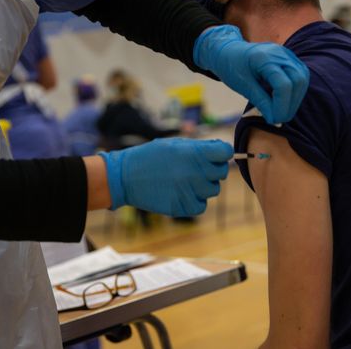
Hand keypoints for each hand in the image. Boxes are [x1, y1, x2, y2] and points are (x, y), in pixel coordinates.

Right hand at [98, 138, 232, 216]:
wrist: (125, 176)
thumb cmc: (151, 157)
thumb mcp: (175, 144)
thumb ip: (200, 147)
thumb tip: (223, 149)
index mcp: (193, 152)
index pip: (226, 152)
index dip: (222, 154)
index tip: (215, 156)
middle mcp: (194, 171)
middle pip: (221, 172)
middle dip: (212, 170)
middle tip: (195, 169)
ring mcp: (188, 190)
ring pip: (213, 190)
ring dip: (203, 186)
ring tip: (184, 181)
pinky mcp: (181, 206)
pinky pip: (201, 206)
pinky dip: (195, 202)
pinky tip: (182, 193)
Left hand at [194, 25, 309, 123]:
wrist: (229, 51)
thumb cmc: (232, 67)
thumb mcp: (243, 86)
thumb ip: (261, 101)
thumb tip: (275, 120)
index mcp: (264, 58)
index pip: (283, 85)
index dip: (282, 106)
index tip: (274, 120)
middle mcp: (280, 53)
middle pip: (298, 80)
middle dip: (291, 104)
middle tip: (280, 119)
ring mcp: (287, 54)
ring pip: (302, 79)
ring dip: (295, 99)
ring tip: (282, 112)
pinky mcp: (290, 59)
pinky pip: (300, 76)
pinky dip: (295, 91)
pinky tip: (284, 102)